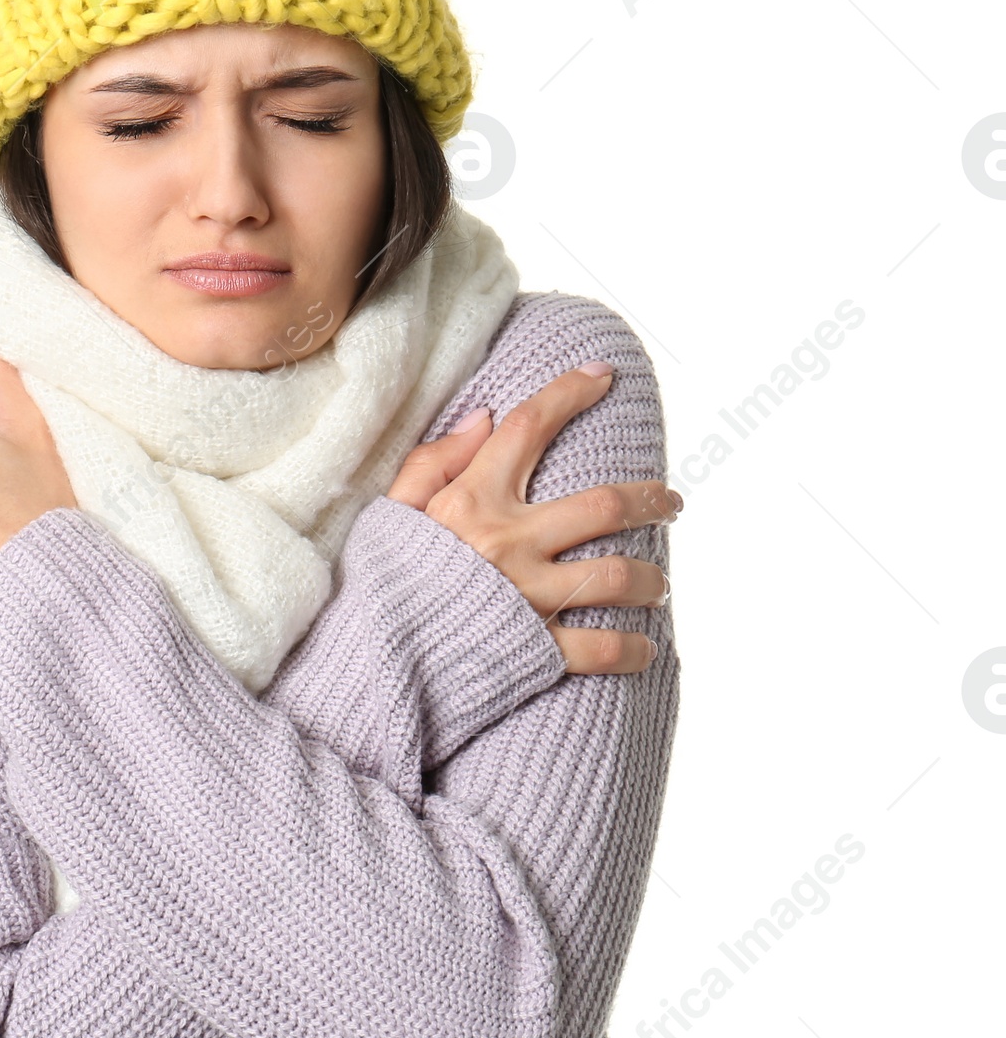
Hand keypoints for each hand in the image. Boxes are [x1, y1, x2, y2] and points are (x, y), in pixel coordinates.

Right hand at [386, 361, 677, 673]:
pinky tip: (645, 648)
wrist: (368, 662)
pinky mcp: (533, 651)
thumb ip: (434, 461)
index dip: (570, 393)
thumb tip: (485, 417)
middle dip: (651, 499)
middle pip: (604, 506)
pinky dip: (633, 649)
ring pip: (617, 576)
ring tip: (659, 583)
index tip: (602, 375)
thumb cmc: (381, 583)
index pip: (527, 429)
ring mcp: (524, 598)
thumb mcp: (392, 512)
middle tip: (670, 503)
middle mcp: (506, 543)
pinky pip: (601, 648)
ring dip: (652, 579)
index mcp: (470, 502)